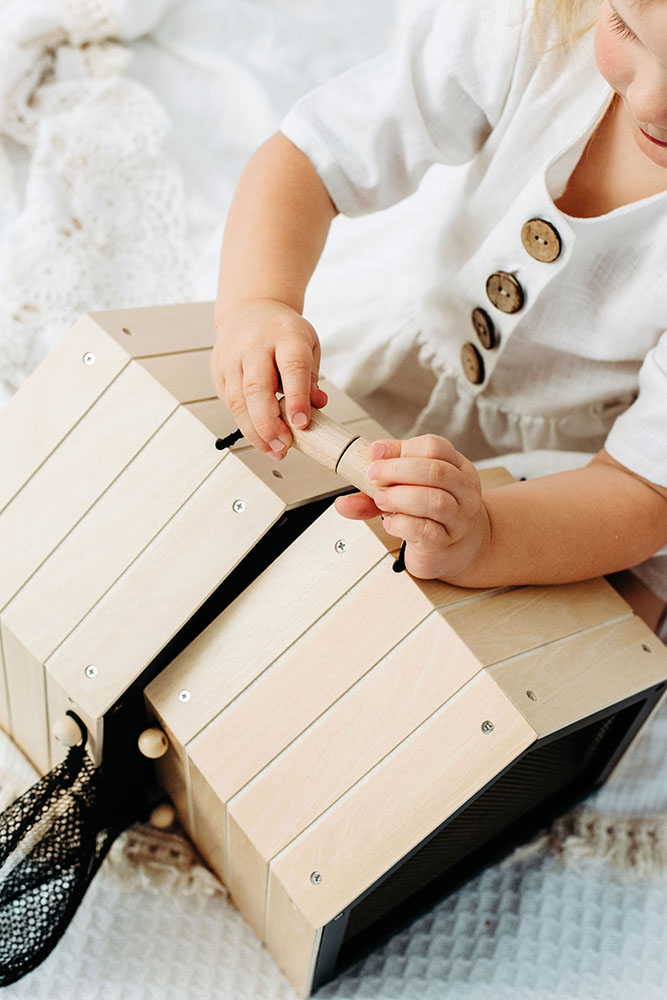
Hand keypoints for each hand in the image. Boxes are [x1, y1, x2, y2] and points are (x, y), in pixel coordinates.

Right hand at [211, 299, 327, 457]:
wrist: (250, 311)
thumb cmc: (283, 334)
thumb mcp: (308, 347)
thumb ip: (311, 379)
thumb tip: (316, 406)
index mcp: (285, 335)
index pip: (292, 367)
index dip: (297, 397)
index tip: (301, 423)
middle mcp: (254, 345)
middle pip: (257, 387)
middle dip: (269, 423)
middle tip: (282, 445)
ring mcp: (232, 358)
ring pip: (238, 400)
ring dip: (255, 431)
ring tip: (273, 449)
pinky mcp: (219, 372)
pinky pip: (230, 404)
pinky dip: (245, 425)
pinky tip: (260, 438)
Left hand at [334, 435, 490, 581]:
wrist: (459, 548)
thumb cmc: (432, 513)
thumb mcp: (408, 489)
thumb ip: (379, 487)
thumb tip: (342, 502)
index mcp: (456, 466)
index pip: (434, 447)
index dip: (401, 448)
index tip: (375, 454)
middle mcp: (463, 490)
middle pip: (435, 471)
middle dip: (397, 471)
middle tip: (373, 476)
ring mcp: (458, 517)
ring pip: (435, 501)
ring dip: (400, 497)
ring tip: (381, 499)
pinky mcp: (446, 541)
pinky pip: (425, 530)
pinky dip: (402, 523)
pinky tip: (391, 521)